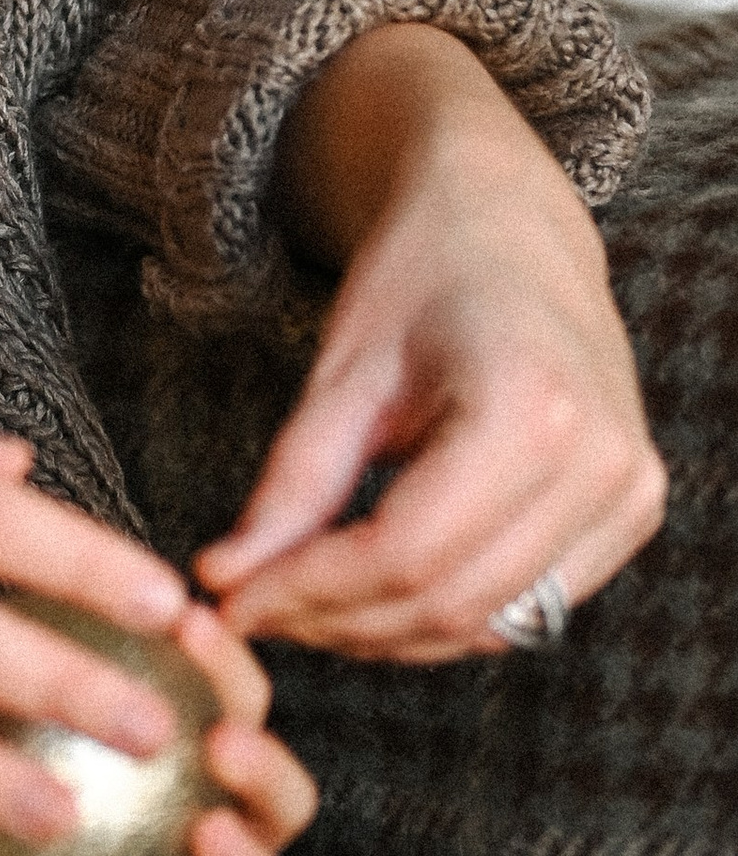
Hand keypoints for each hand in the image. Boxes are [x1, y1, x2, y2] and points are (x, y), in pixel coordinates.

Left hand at [48, 605, 312, 855]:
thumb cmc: (67, 828)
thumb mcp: (52, 753)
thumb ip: (50, 690)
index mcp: (207, 769)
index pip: (236, 702)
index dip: (225, 660)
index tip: (186, 617)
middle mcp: (235, 835)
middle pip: (281, 795)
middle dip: (263, 763)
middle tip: (222, 738)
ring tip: (207, 835)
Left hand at [196, 26, 664, 659]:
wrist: (510, 223)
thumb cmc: (423, 274)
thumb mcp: (345, 370)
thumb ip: (293, 484)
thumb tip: (225, 580)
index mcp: (533, 408)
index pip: (406, 554)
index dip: (308, 592)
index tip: (231, 602)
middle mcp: (601, 462)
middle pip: (450, 602)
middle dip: (337, 622)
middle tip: (253, 607)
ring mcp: (629, 493)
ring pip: (490, 624)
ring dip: (385, 633)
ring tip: (299, 601)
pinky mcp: (630, 513)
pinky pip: (528, 607)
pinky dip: (444, 615)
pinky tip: (373, 590)